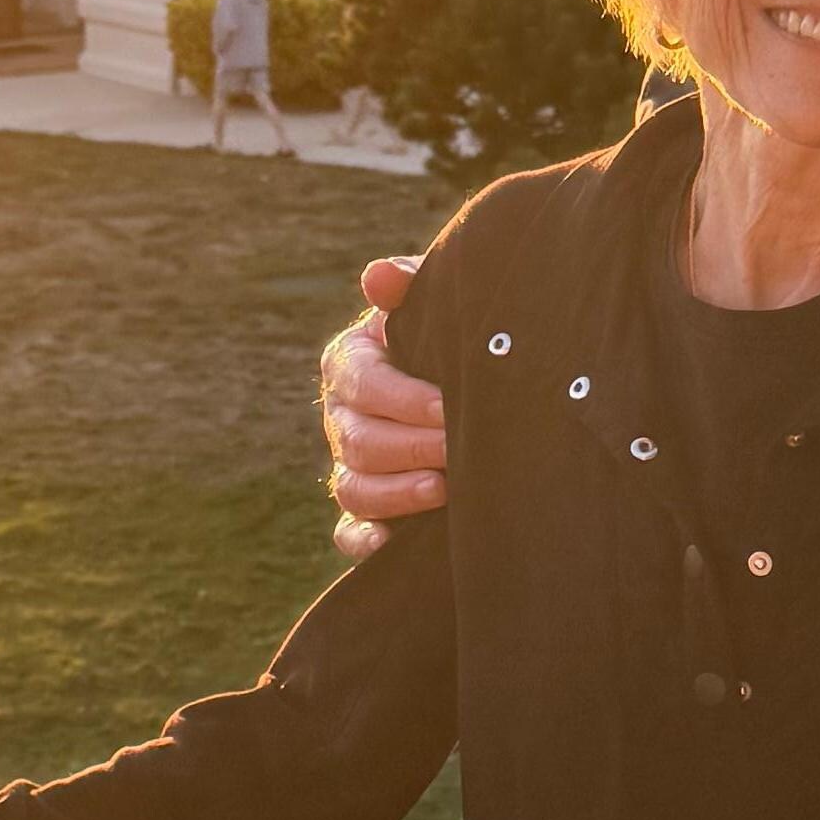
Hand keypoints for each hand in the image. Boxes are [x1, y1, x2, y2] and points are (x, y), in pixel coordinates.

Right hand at [320, 259, 449, 559]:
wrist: (476, 380)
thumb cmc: (452, 336)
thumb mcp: (436, 306)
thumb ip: (411, 287)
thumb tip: (377, 275)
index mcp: (351, 362)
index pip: (362, 381)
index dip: (402, 397)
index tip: (447, 406)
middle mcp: (343, 416)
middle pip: (357, 439)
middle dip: (409, 447)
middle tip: (458, 450)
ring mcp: (351, 466)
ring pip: (353, 486)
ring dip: (395, 493)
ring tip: (442, 490)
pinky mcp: (367, 511)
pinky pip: (349, 533)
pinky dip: (362, 542)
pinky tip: (389, 544)